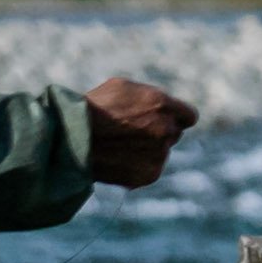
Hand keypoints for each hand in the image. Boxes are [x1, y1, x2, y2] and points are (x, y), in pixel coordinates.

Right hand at [79, 74, 191, 189]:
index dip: (177, 118)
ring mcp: (159, 153)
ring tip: (119, 147)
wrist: (72, 140)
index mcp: (162, 104)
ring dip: (148, 150)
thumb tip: (162, 105)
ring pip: (161, 152)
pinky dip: (139, 167)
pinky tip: (119, 160)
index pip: (189, 116)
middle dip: (159, 133)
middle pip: (174, 134)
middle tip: (133, 134)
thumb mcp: (123, 88)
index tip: (167, 121)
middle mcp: (166, 129)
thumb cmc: (92, 109)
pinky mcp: (150, 174)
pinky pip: (151, 168)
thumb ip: (150, 97)